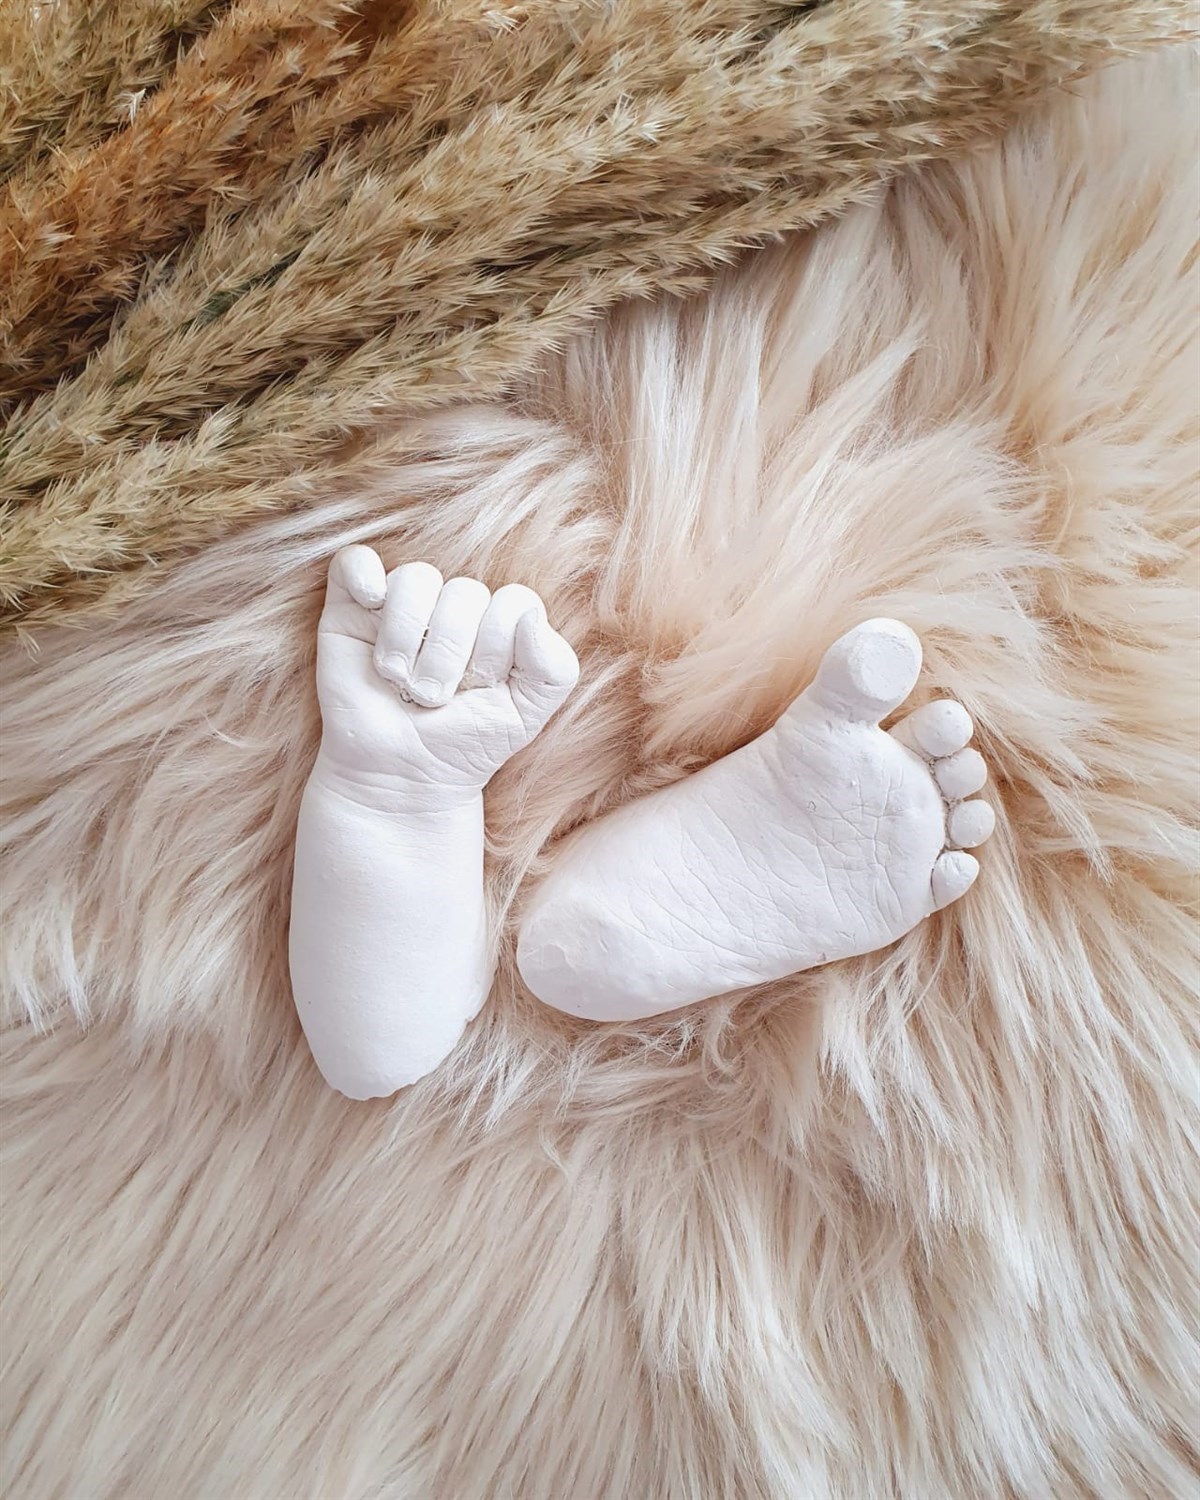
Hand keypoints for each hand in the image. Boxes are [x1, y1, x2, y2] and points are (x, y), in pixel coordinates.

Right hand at [313, 546, 578, 796]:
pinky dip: (363, 574)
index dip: (499, 646)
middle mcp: (452, 609)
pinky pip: (355, 562)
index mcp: (498, 626)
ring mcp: (402, 605)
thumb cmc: (464, 745)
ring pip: (417, 578)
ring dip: (408, 635)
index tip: (480, 688)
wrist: (399, 778)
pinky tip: (371, 602)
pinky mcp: (351, 609)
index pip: (514, 602)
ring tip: (398, 680)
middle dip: (450, 654)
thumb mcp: (526, 716)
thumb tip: (529, 617)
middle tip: (432, 698)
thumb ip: (554, 667)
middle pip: (466, 592)